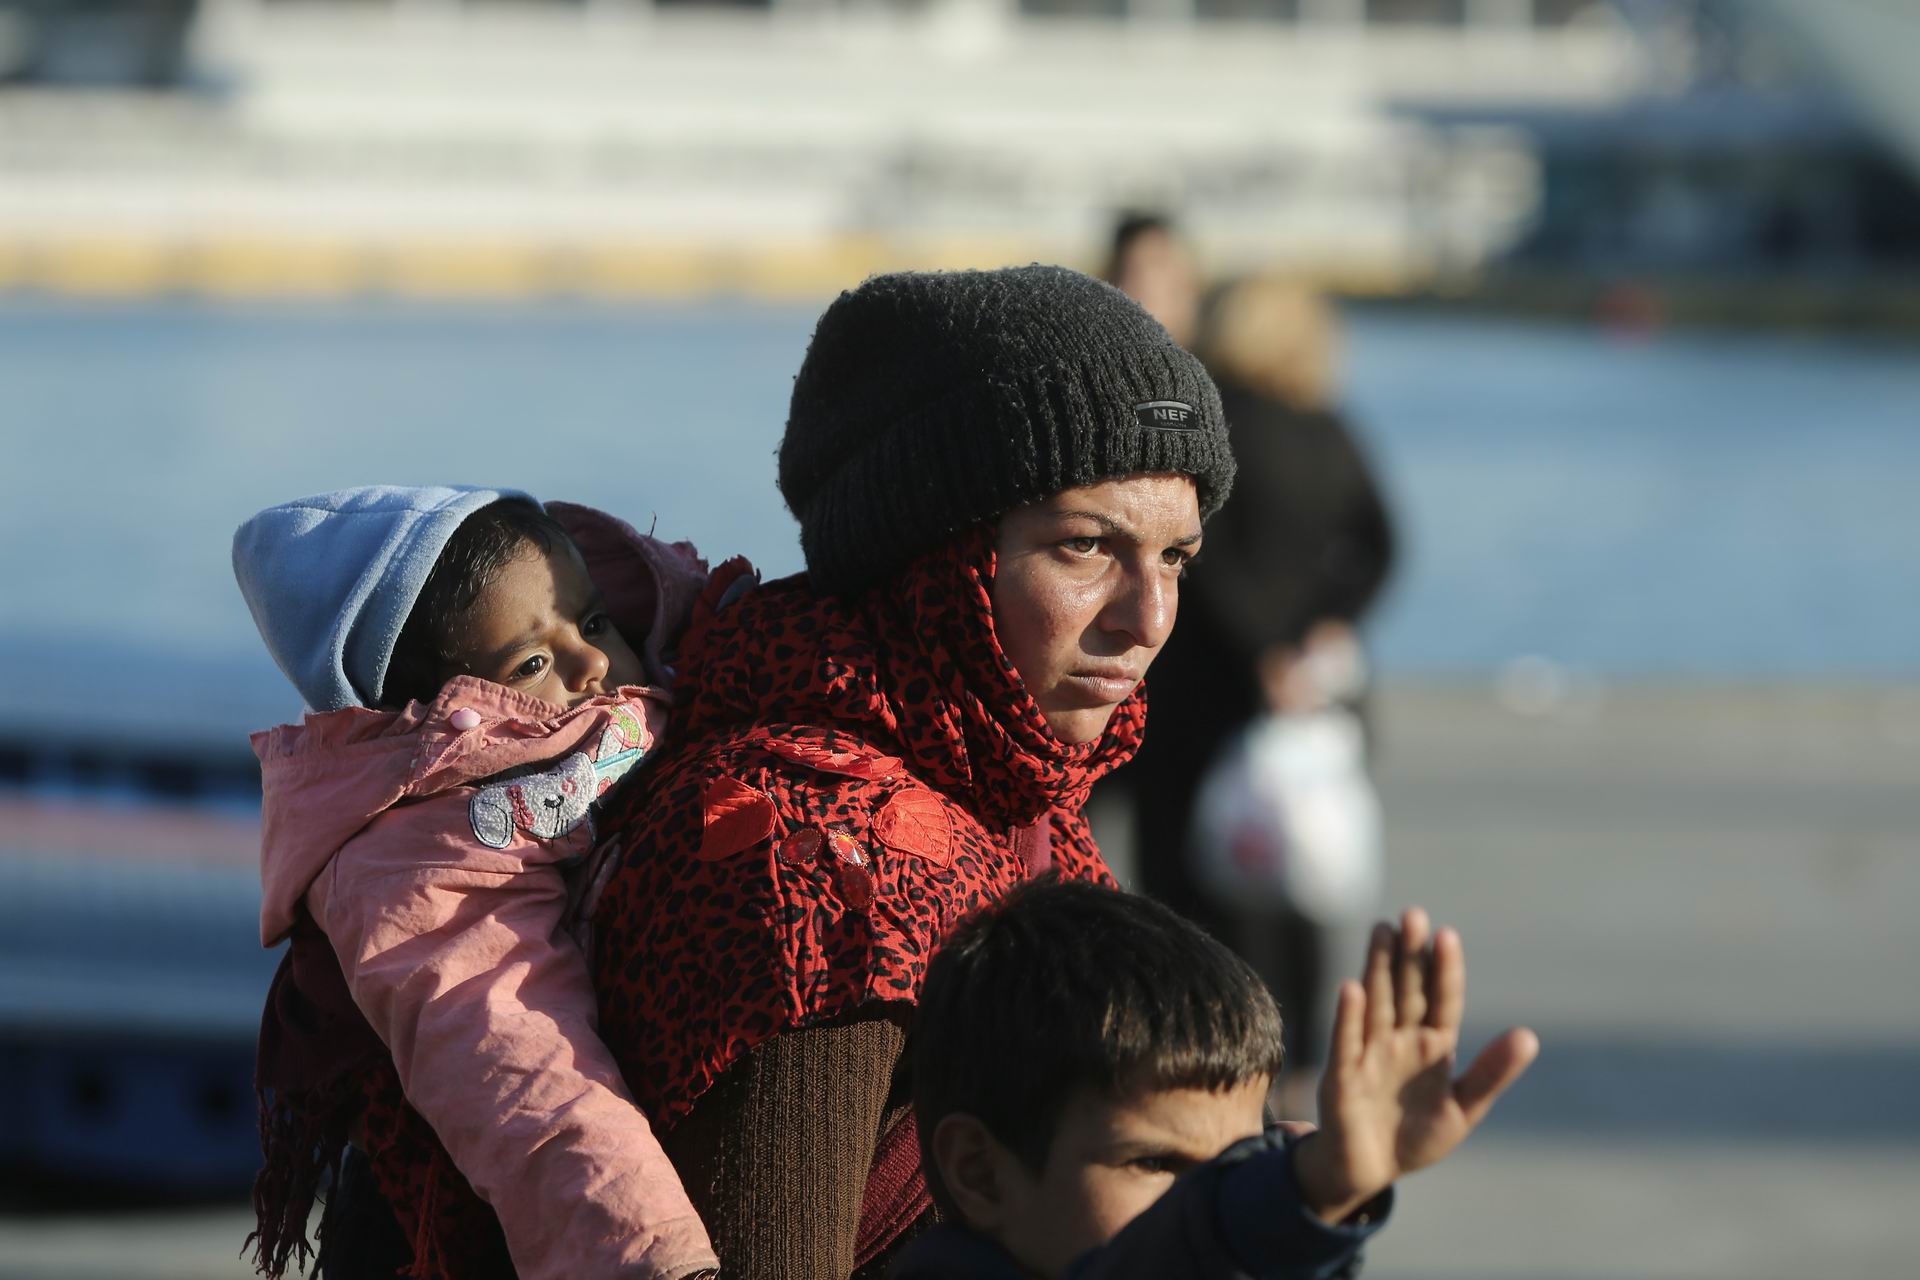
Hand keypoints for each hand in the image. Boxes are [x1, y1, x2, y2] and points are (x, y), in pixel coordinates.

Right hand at [1291, 908, 1538, 1222]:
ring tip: (1382, 929)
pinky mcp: (1343, 1074)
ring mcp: (1370, 1053)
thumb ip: (1491, 1073)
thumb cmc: (1418, 1136)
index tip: (1447, 935)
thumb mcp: (1463, 1109)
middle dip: (1408, 954)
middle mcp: (1401, 1040)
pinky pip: (1346, 1041)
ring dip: (1377, 967)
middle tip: (1412, 915)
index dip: (1444, 969)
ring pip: (1376, 1002)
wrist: (1370, 1169)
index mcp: (1434, 1046)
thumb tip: (1530, 1036)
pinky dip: (1348, 1017)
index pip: (1442, 999)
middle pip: (1406, 989)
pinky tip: (1351, 988)